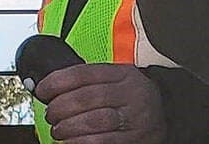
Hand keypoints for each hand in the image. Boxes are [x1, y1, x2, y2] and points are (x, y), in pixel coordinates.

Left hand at [38, 63, 165, 143]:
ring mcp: (134, 117)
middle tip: (51, 114)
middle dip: (60, 107)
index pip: (86, 73)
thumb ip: (89, 84)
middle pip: (87, 98)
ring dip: (67, 128)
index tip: (42, 90)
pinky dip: (81, 143)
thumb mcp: (117, 84)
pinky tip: (70, 142)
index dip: (58, 81)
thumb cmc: (130, 101)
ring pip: (93, 121)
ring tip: (59, 131)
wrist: (166, 117)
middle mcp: (132, 93)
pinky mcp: (134, 140)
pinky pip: (102, 142)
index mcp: (124, 74)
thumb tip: (46, 88)